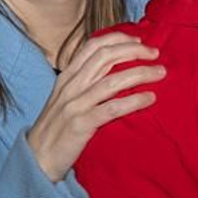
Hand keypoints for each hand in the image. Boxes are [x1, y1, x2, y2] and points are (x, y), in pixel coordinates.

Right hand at [27, 34, 164, 180]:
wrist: (37, 158)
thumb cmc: (55, 130)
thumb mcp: (65, 99)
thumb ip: (83, 84)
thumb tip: (112, 73)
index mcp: (66, 77)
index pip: (93, 46)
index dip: (118, 38)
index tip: (139, 40)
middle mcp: (71, 86)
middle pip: (105, 57)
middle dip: (134, 51)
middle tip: (155, 54)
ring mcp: (75, 105)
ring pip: (112, 80)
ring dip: (140, 73)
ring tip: (160, 73)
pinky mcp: (81, 124)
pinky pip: (112, 108)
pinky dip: (133, 101)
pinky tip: (149, 98)